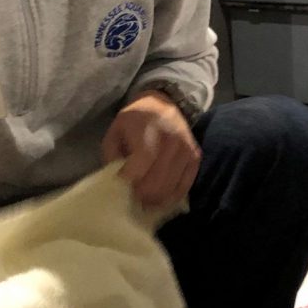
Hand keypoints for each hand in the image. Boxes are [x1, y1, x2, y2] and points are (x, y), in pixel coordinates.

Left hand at [100, 91, 200, 211]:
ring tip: (144, 203)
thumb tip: (116, 181)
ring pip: (171, 186)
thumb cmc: (135, 120)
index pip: (144, 160)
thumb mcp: (115, 131)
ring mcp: (186, 150)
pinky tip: (159, 201)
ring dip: (155, 200)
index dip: (131, 178)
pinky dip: (171, 197)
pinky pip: (184, 186)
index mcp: (148, 129)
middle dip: (142, 195)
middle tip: (132, 199)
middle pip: (158, 179)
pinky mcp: (195, 158)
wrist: (164, 104)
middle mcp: (171, 140)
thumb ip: (112, 155)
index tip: (121, 185)